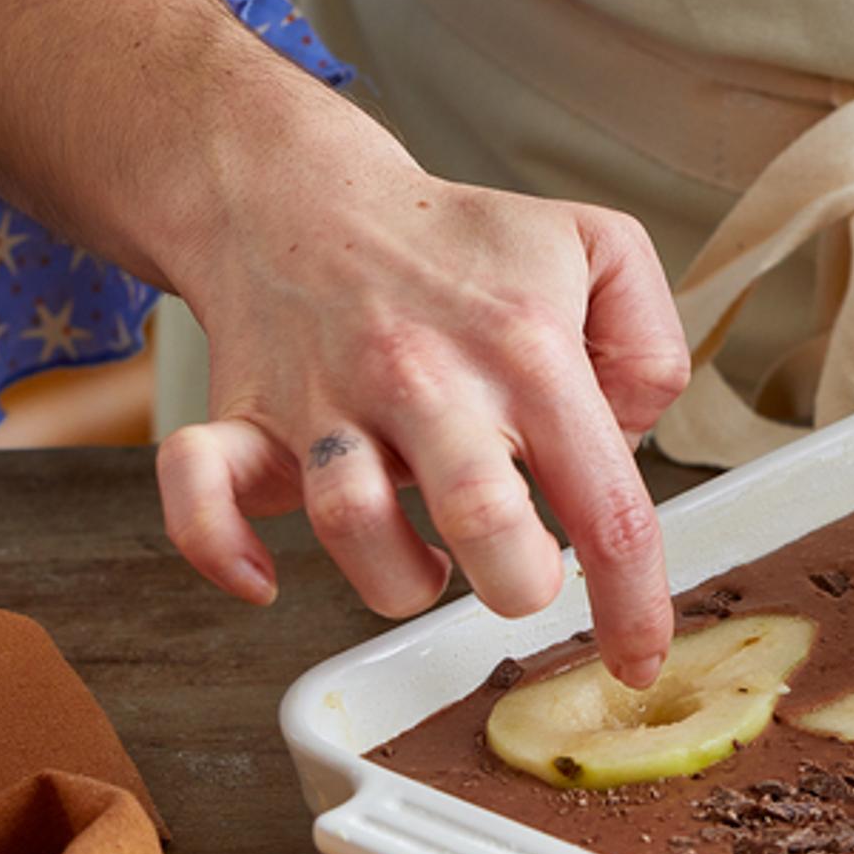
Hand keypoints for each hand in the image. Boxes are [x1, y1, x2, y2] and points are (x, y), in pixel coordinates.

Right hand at [155, 95, 688, 683]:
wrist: (306, 194)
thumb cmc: (461, 245)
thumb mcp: (600, 249)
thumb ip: (651, 346)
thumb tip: (631, 441)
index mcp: (527, 350)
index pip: (603, 502)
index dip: (631, 603)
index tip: (636, 659)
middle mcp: (426, 377)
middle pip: (481, 519)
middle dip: (515, 582)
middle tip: (519, 571)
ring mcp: (329, 399)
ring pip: (352, 524)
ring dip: (396, 579)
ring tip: (427, 559)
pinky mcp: (246, 417)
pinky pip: (201, 492)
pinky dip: (221, 548)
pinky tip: (264, 578)